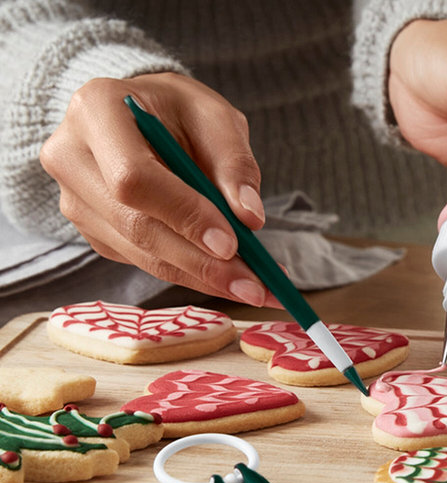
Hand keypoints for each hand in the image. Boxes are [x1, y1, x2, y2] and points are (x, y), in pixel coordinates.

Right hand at [40, 72, 278, 305]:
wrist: (145, 117)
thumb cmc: (180, 111)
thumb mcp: (215, 117)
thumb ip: (234, 163)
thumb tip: (250, 218)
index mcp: (96, 110)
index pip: (133, 178)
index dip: (184, 214)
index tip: (232, 244)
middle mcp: (71, 157)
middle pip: (134, 225)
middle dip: (200, 261)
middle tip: (254, 284)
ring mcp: (75, 199)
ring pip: (140, 253)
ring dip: (201, 276)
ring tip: (253, 287)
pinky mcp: (92, 230)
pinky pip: (143, 262)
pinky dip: (190, 273)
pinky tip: (227, 276)